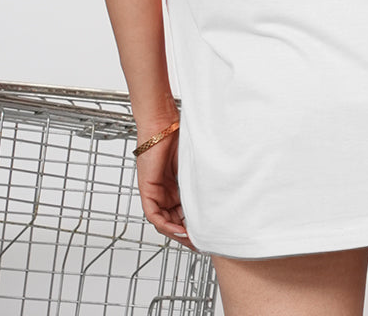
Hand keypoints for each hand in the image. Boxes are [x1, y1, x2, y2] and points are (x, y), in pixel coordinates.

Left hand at [134, 117, 198, 253]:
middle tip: (202, 243)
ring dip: (177, 234)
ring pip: (164, 222)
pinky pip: (154, 215)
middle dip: (187, 235)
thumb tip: (220, 192)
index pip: (183, 213)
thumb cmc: (179, 136)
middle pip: (174, 221)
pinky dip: (166, 226)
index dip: (194, 226)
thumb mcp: (195, 166)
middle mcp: (165, 192)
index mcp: (176, 186)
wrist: (164, 123)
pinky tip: (179, 230)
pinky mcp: (147, 189)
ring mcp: (155, 191)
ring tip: (193, 241)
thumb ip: (201, 182)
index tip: (207, 234)